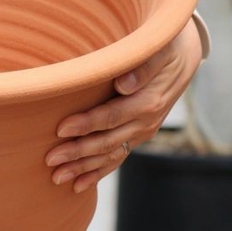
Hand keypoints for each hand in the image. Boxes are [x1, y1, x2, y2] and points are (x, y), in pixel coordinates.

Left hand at [44, 17, 202, 192]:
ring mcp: (140, 132)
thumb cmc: (163, 44)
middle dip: (77, 152)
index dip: (86, 123)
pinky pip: (115, 159)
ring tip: (56, 177)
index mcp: (147, 102)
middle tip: (49, 159)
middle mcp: (145, 122)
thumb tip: (123, 84)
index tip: (61, 128)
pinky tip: (78, 186)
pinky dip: (97, 173)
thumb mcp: (159, 48)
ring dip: (82, 168)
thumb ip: (143, 66)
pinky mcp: (135, 136)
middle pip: (106, 141)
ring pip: (108, 155)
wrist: (182, 54)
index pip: (111, 116)